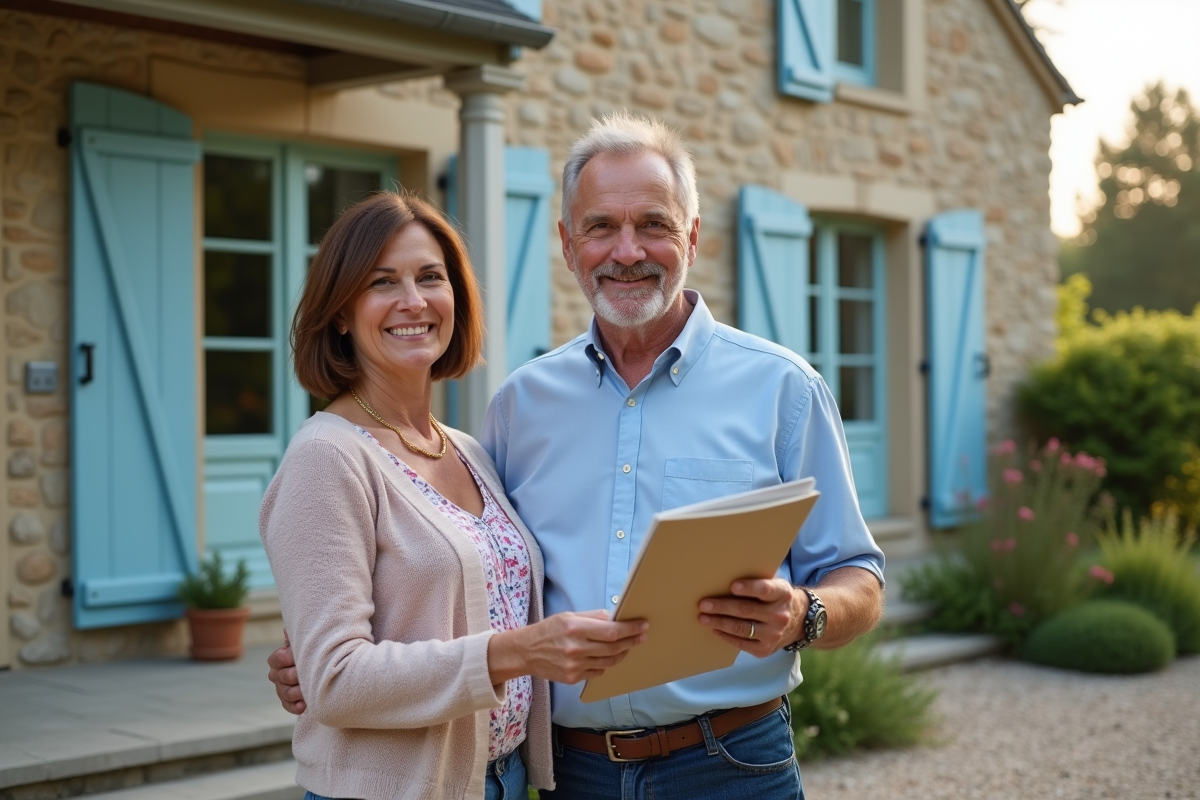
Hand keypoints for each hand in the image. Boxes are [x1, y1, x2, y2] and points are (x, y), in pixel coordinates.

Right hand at [267, 630, 305, 714]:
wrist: (318, 667)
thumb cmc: (310, 650)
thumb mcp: (305, 641)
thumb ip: (297, 637)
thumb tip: (287, 630)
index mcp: (278, 657)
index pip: (279, 658)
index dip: (290, 658)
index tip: (304, 656)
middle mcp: (276, 673)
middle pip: (283, 676)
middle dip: (296, 676)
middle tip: (309, 674)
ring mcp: (280, 688)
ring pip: (285, 692)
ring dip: (297, 692)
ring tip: (308, 692)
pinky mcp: (287, 701)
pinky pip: (288, 706)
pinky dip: (295, 706)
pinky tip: (304, 706)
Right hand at [489, 610, 647, 684]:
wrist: (526, 652)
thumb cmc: (548, 630)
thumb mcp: (568, 616)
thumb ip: (593, 617)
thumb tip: (616, 617)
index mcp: (575, 628)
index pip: (611, 631)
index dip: (630, 629)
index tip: (643, 626)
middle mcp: (575, 648)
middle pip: (614, 648)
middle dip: (631, 641)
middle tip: (642, 636)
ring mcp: (574, 666)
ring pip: (609, 662)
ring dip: (622, 654)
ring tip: (627, 646)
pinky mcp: (573, 678)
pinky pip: (598, 672)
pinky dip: (606, 664)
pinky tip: (606, 657)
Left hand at [698, 579, 806, 657]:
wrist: (798, 622)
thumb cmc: (776, 598)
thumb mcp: (775, 585)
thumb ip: (757, 581)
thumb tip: (725, 577)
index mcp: (782, 594)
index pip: (765, 590)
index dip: (749, 588)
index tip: (732, 586)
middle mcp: (780, 615)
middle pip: (747, 610)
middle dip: (722, 607)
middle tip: (704, 604)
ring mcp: (774, 634)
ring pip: (742, 628)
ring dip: (720, 623)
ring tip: (703, 618)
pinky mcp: (766, 649)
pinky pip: (742, 643)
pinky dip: (726, 636)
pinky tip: (715, 629)